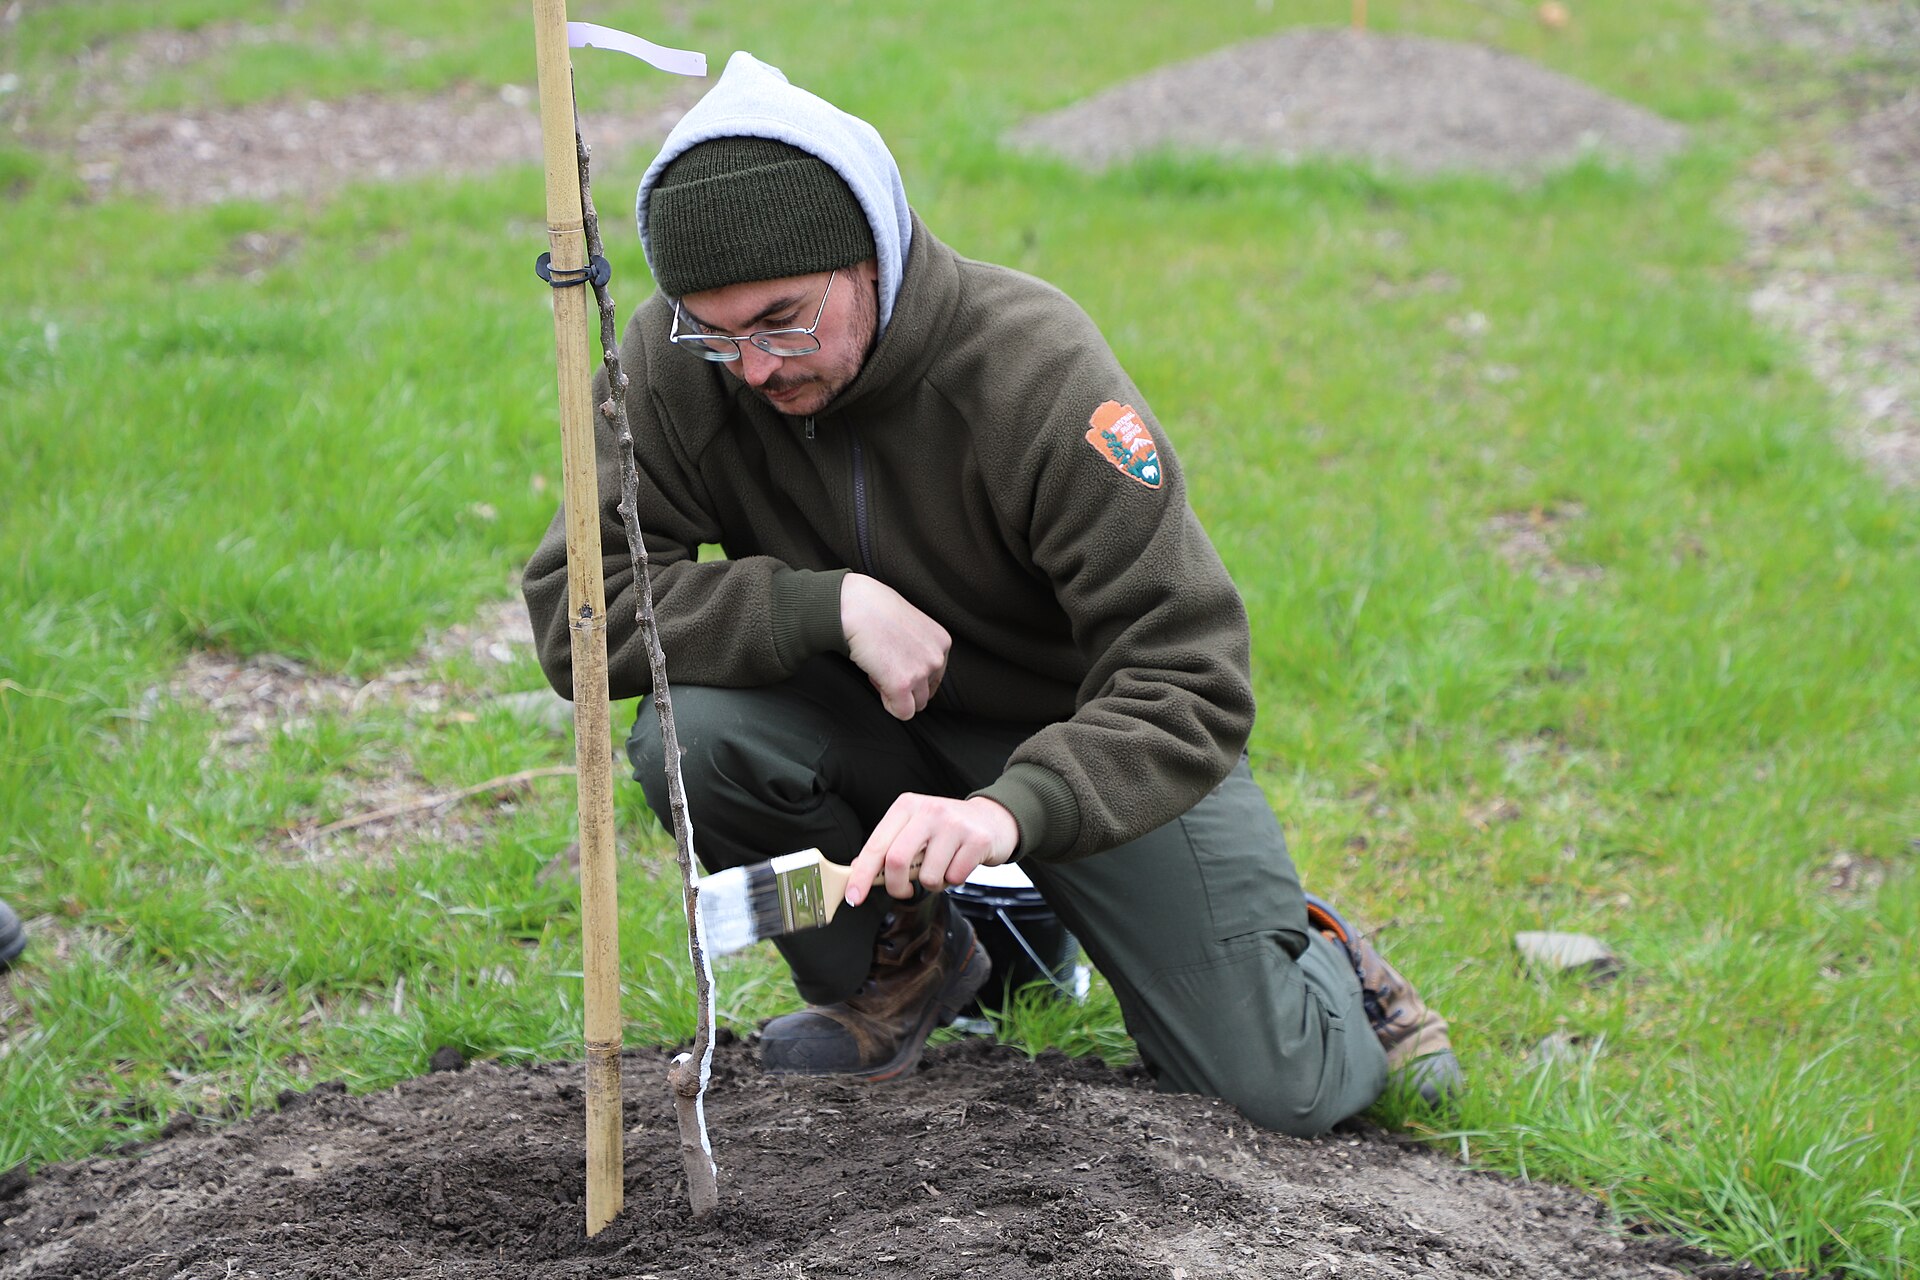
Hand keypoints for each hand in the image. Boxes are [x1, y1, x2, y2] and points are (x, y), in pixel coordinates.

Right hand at [840, 573, 949, 720]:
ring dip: (897, 696)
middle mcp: (936, 658)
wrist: (857, 606)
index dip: (914, 677)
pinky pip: (902, 712)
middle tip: (885, 669)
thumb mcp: (910, 624)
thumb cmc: (875, 609)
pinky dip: (889, 704)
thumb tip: (909, 668)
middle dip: (906, 689)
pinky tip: (878, 683)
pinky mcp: (902, 685)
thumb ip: (917, 647)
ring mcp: (920, 672)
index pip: (935, 677)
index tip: (897, 666)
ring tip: (880, 672)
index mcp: (941, 642)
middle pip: (926, 694)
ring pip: (915, 705)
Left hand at [845, 795, 1018, 904]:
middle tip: (903, 891)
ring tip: (942, 868)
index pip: (876, 845)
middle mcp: (928, 811)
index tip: (853, 897)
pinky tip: (959, 864)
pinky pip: (954, 878)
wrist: (994, 820)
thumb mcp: (915, 828)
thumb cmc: (947, 829)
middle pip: (897, 860)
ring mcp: (954, 825)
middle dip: (896, 886)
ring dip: (932, 884)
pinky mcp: (976, 840)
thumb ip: (889, 846)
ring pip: (928, 876)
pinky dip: (953, 880)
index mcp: (906, 806)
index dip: (861, 874)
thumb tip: (857, 869)